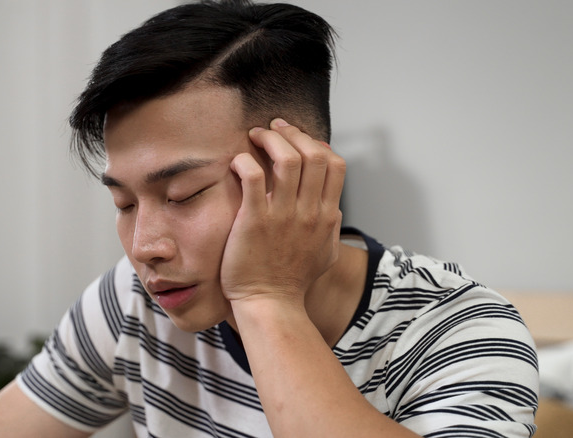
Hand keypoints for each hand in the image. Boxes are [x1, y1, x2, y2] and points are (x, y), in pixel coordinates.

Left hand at [221, 118, 345, 307]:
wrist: (270, 303)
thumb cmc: (293, 281)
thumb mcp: (325, 254)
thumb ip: (331, 228)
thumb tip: (333, 207)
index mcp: (326, 216)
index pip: (335, 164)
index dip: (317, 143)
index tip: (298, 139)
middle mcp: (309, 212)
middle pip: (313, 154)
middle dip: (293, 133)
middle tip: (274, 128)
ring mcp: (282, 215)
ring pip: (286, 158)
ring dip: (270, 139)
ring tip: (255, 136)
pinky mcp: (254, 220)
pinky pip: (254, 176)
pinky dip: (245, 160)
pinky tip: (237, 162)